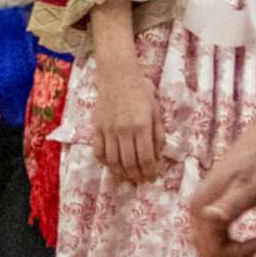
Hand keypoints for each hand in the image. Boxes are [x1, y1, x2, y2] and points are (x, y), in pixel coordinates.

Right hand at [93, 50, 163, 186]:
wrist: (117, 76)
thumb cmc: (141, 91)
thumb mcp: (156, 111)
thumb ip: (158, 135)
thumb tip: (157, 156)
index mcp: (142, 127)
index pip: (146, 158)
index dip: (150, 172)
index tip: (153, 178)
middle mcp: (124, 131)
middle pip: (129, 163)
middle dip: (137, 176)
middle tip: (142, 181)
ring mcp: (108, 130)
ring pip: (113, 161)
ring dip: (121, 173)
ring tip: (128, 177)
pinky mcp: (97, 128)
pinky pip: (99, 151)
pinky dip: (105, 163)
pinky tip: (112, 165)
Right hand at [186, 117, 255, 256]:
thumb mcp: (251, 185)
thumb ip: (230, 205)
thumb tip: (209, 219)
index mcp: (203, 207)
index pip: (211, 247)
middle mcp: (200, 212)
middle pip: (211, 253)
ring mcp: (207, 212)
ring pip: (215, 250)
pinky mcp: (218, 211)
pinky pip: (219, 241)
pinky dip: (233, 255)